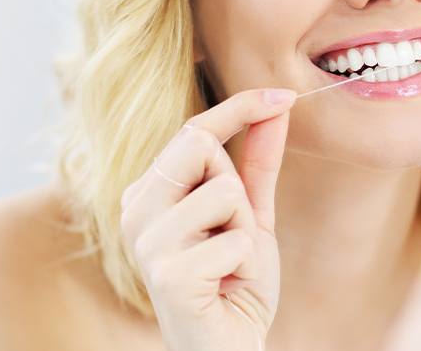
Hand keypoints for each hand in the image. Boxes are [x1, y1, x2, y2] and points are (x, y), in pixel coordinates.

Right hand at [120, 88, 295, 350]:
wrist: (228, 348)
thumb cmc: (234, 285)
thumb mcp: (251, 215)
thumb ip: (257, 163)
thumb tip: (277, 105)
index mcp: (149, 192)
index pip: (192, 129)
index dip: (239, 107)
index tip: (285, 94)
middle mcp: (136, 211)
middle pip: (197, 144)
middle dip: (236, 183)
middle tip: (237, 230)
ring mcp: (147, 243)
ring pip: (223, 192)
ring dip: (245, 230)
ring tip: (229, 263)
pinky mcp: (167, 275)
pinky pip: (234, 240)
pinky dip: (246, 264)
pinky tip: (226, 287)